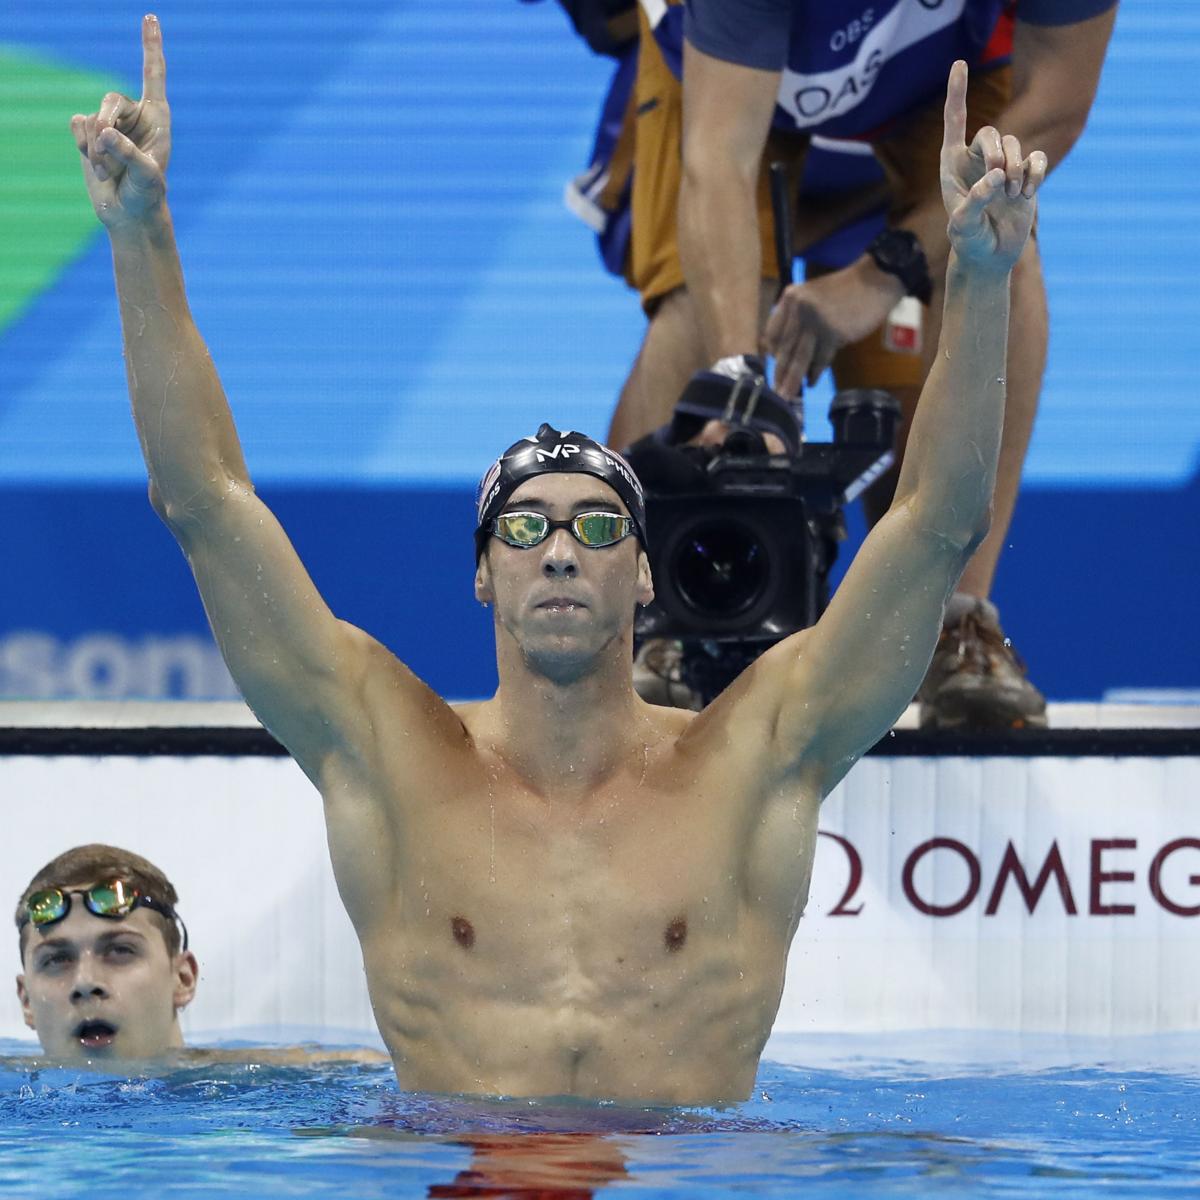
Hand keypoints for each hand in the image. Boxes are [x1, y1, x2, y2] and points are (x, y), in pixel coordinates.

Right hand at [69, 14, 170, 228]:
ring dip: (96, 148)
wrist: (128, 213)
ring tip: (109, 170)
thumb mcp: (147, 176)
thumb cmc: (147, 194)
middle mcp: (134, 115)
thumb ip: (128, 153)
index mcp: (157, 117)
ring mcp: (110, 122)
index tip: (151, 16)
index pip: (154, 74)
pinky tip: (96, 163)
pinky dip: (83, 146)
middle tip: (109, 158)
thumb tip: (104, 132)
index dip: (151, 46)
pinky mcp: (90, 133)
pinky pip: (77, 125)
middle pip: (110, 100)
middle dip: (106, 130)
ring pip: (92, 117)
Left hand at [762, 263, 900, 398]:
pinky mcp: (833, 332)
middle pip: (784, 347)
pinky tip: (811, 382)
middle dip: (780, 372)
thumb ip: (797, 318)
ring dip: (793, 380)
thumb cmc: (845, 290)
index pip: (773, 333)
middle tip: (775, 392)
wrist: (876, 280)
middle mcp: (799, 308)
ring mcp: (816, 320)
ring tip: (787, 396)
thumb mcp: (812, 296)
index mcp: (790, 298)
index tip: (774, 367)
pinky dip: (815, 372)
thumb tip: (784, 352)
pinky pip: (820, 358)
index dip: (773, 353)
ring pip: (799, 357)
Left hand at [940, 60, 1046, 272]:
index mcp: (952, 166)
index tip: (960, 63)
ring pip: (1015, 145)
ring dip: (1017, 168)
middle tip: (1000, 181)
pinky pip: (1036, 159)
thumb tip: (996, 178)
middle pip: (991, 133)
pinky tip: (1027, 194)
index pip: (955, 121)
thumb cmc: (968, 242)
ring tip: (1013, 195)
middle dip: (997, 154)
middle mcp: (976, 161)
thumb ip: (975, 202)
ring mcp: (1002, 166)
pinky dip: (1034, 174)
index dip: (957, 93)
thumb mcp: (963, 228)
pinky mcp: (1024, 175)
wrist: (990, 256)